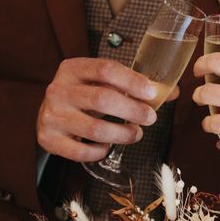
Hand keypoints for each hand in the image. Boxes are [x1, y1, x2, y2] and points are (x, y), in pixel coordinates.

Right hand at [37, 58, 160, 161]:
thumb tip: (171, 92)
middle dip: (133, 111)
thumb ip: (133, 86)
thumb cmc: (84, 96)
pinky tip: (107, 147)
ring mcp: (50, 115)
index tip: (152, 94)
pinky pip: (81, 152)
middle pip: (102, 99)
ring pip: (94, 129)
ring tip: (135, 134)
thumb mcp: (102, 84)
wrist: (49, 115)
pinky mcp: (48, 139)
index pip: (105, 69)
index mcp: (72, 68)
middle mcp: (58, 90)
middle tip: (150, 118)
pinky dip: (100, 152)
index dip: (132, 81)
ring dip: (122, 135)